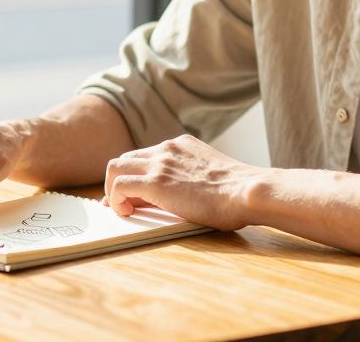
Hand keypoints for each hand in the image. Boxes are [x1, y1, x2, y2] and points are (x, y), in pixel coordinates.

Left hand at [103, 135, 263, 230]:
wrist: (246, 191)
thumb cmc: (238, 193)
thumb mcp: (210, 175)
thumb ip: (189, 177)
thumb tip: (174, 195)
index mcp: (181, 145)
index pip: (145, 156)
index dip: (134, 176)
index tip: (131, 193)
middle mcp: (167, 149)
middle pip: (125, 159)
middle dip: (118, 181)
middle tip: (121, 203)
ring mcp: (160, 163)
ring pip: (115, 167)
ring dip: (113, 189)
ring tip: (122, 209)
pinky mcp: (155, 182)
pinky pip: (119, 186)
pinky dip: (115, 200)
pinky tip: (126, 214)